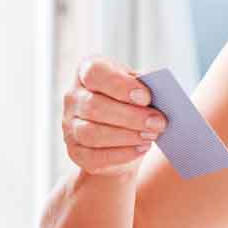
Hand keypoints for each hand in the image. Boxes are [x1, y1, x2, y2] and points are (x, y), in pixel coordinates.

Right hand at [62, 56, 166, 175]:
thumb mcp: (136, 87)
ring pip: (92, 133)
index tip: (146, 97)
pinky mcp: (75, 151)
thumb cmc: (130, 103)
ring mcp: (70, 125)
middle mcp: (73, 97)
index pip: (95, 73)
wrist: (121, 136)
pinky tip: (141, 148)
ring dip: (127, 136)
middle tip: (158, 123)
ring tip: (151, 136)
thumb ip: (143, 84)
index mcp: (86, 71)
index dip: (120, 85)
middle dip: (131, 116)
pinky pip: (94, 156)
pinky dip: (121, 154)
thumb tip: (155, 87)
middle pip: (95, 106)